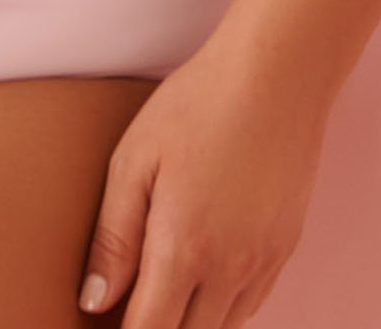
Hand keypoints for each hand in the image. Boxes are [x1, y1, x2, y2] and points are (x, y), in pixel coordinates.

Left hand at [75, 35, 332, 325]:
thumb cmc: (196, 106)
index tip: (107, 322)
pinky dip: (224, 306)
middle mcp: (229, 270)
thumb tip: (94, 301)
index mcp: (184, 250)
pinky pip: (252, 303)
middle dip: (157, 328)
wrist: (275, 76)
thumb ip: (113, 238)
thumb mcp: (135, 160)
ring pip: (223, 327)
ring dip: (191, 320)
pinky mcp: (285, 249)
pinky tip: (204, 275)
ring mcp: (263, 263)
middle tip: (131, 299)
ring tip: (163, 289)